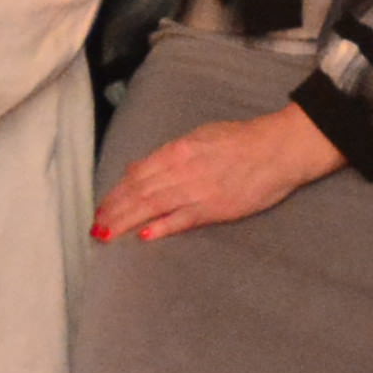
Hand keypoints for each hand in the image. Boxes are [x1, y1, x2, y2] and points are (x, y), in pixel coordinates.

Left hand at [96, 105, 336, 243]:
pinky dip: (161, 227)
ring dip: (126, 221)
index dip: (115, 193)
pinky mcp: (215, 208)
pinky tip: (143, 236)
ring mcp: (197, 190)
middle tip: (95, 226)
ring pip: (152, 206)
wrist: (277, 149)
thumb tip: (139, 169)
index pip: (136, 175)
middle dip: (113, 210)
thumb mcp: (198, 137)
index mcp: (177, 151)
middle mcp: (181, 170)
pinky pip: (181, 220)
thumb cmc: (240, 140)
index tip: (100, 206)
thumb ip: (168, 155)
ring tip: (107, 233)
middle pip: (138, 193)